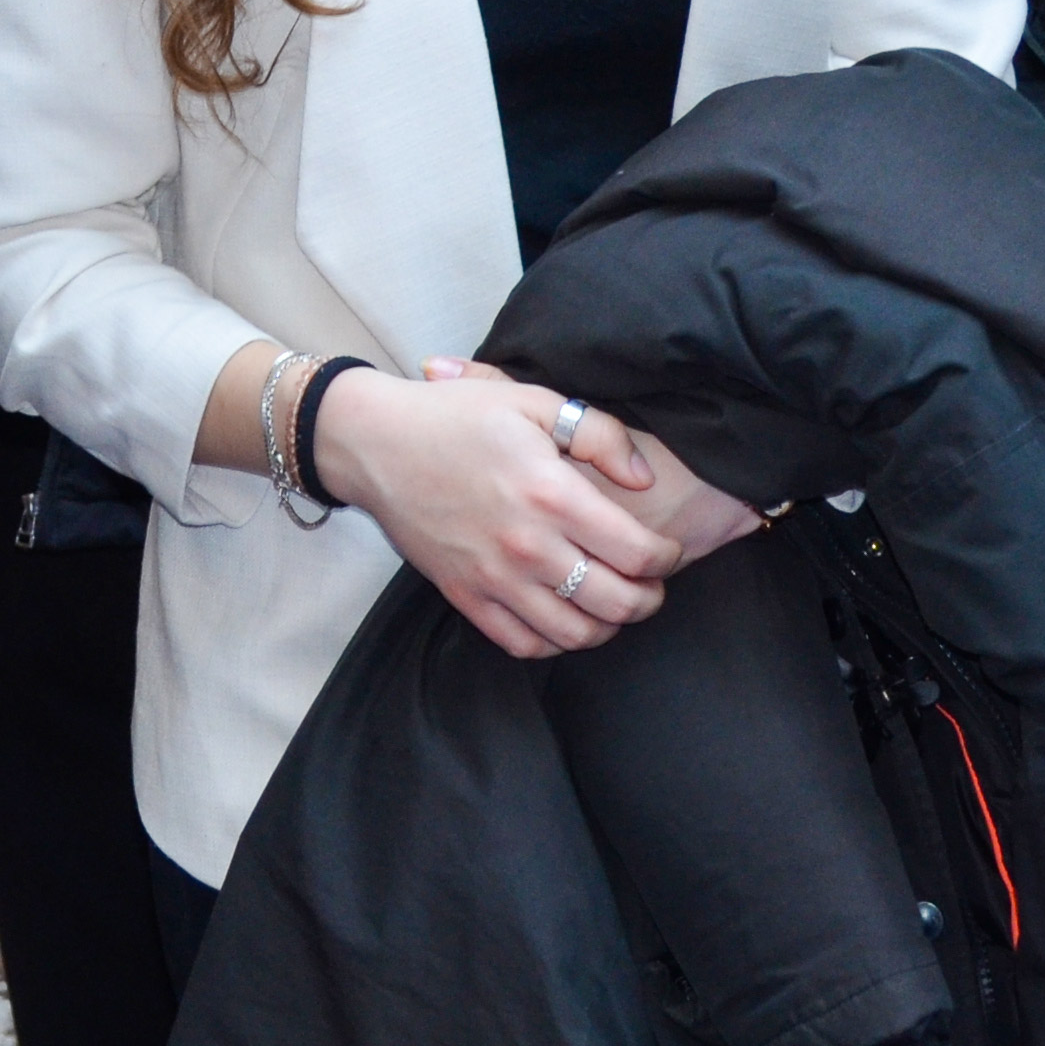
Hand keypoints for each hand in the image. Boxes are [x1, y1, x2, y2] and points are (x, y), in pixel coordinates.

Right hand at [327, 358, 690, 659]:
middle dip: (649, 599)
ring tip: (613, 605)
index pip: (637, 553)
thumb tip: (642, 478)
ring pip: (575, 634)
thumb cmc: (456, 417)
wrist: (376, 444)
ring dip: (608, 627)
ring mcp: (494, 577)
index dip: (667, 559)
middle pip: (616, 602)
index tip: (668, 551)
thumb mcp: (533, 401)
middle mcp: (528, 545)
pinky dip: (554, 642)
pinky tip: (564, 619)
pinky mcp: (465, 595)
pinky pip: (523, 644)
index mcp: (552, 494)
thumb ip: (599, 435)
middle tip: (652, 584)